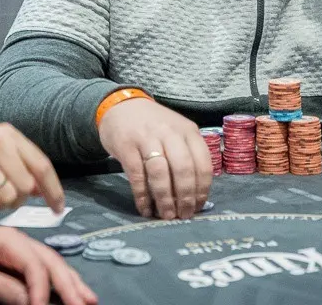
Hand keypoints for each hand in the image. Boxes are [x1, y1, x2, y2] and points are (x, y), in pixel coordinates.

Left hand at [0, 226, 97, 304]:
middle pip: (52, 262)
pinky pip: (46, 271)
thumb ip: (2, 286)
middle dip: (69, 284)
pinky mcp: (21, 262)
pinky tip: (76, 291)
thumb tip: (30, 300)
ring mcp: (23, 251)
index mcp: (9, 240)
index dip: (41, 289)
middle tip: (85, 304)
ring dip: (73, 283)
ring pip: (55, 265)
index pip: (34, 265)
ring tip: (91, 299)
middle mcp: (22, 242)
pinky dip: (62, 282)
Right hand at [97, 97, 211, 219]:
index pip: (202, 163)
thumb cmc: (153, 125)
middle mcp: (170, 133)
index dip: (202, 189)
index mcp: (188, 131)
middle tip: (183, 215)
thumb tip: (194, 195)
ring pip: (160, 173)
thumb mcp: (176, 132)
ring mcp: (147, 138)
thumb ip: (187, 155)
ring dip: (165, 199)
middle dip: (185, 197)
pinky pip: (137, 175)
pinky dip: (142, 195)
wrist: (119, 106)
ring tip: (166, 215)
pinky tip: (145, 208)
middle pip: (183, 169)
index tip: (198, 207)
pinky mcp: (126, 146)